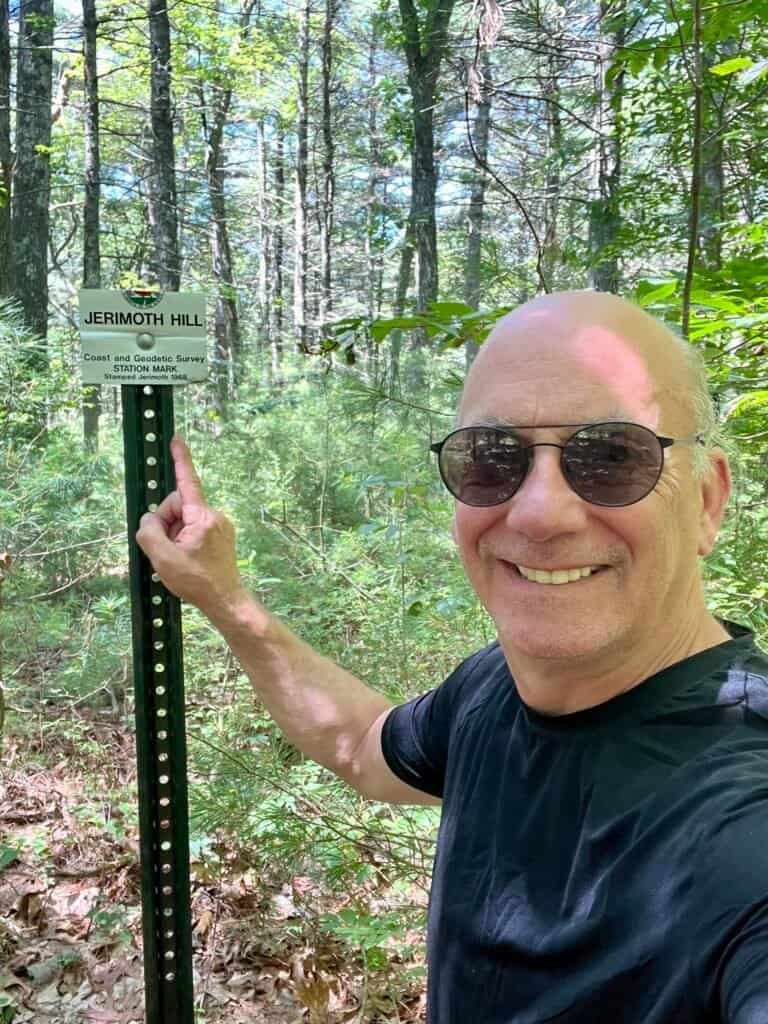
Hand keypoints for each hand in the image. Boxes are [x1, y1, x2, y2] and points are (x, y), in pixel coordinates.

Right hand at [135, 436, 244, 615]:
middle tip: (167, 548)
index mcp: (202, 517)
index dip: (180, 459)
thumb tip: (149, 520)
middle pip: (177, 506)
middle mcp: (214, 516)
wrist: (225, 600)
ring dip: (174, 534)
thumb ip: (149, 532)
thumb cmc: (196, 581)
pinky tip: (186, 558)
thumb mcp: (162, 558)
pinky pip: (193, 528)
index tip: (176, 439)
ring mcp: (219, 526)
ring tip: (178, 557)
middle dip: (166, 523)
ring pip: (184, 519)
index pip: (187, 482)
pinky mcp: (220, 535)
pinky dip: (184, 540)